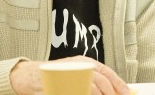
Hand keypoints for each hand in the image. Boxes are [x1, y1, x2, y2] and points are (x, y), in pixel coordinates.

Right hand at [10, 56, 130, 94]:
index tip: (127, 93)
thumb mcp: (75, 73)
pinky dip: (84, 94)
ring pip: (90, 88)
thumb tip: (110, 90)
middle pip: (100, 82)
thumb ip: (91, 81)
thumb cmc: (53, 77)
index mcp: (84, 62)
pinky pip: (76, 92)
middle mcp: (77, 66)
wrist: (27, 76)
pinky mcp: (59, 85)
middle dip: (110, 94)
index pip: (106, 72)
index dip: (118, 83)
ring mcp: (68, 75)